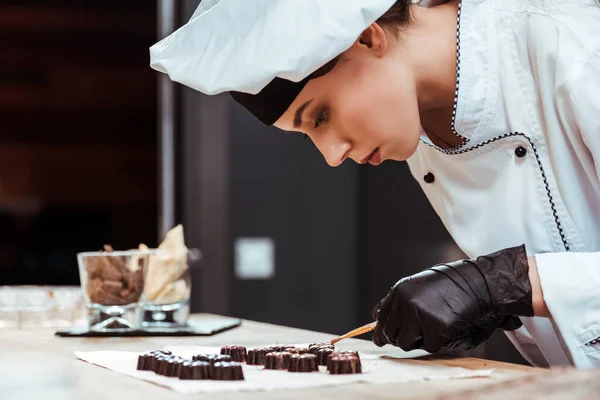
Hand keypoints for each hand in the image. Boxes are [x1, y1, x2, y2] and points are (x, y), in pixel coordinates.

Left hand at [372, 245, 533, 352]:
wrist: (477, 283)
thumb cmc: (449, 285)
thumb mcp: (417, 286)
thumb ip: (397, 301)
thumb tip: (375, 318)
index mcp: (400, 291)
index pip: (381, 318)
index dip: (381, 332)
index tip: (382, 340)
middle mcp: (406, 304)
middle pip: (391, 334)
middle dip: (400, 338)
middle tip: (415, 336)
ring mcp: (420, 317)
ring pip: (406, 344)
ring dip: (419, 340)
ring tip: (434, 326)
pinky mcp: (437, 331)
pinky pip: (429, 346)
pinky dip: (439, 341)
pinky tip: (448, 325)